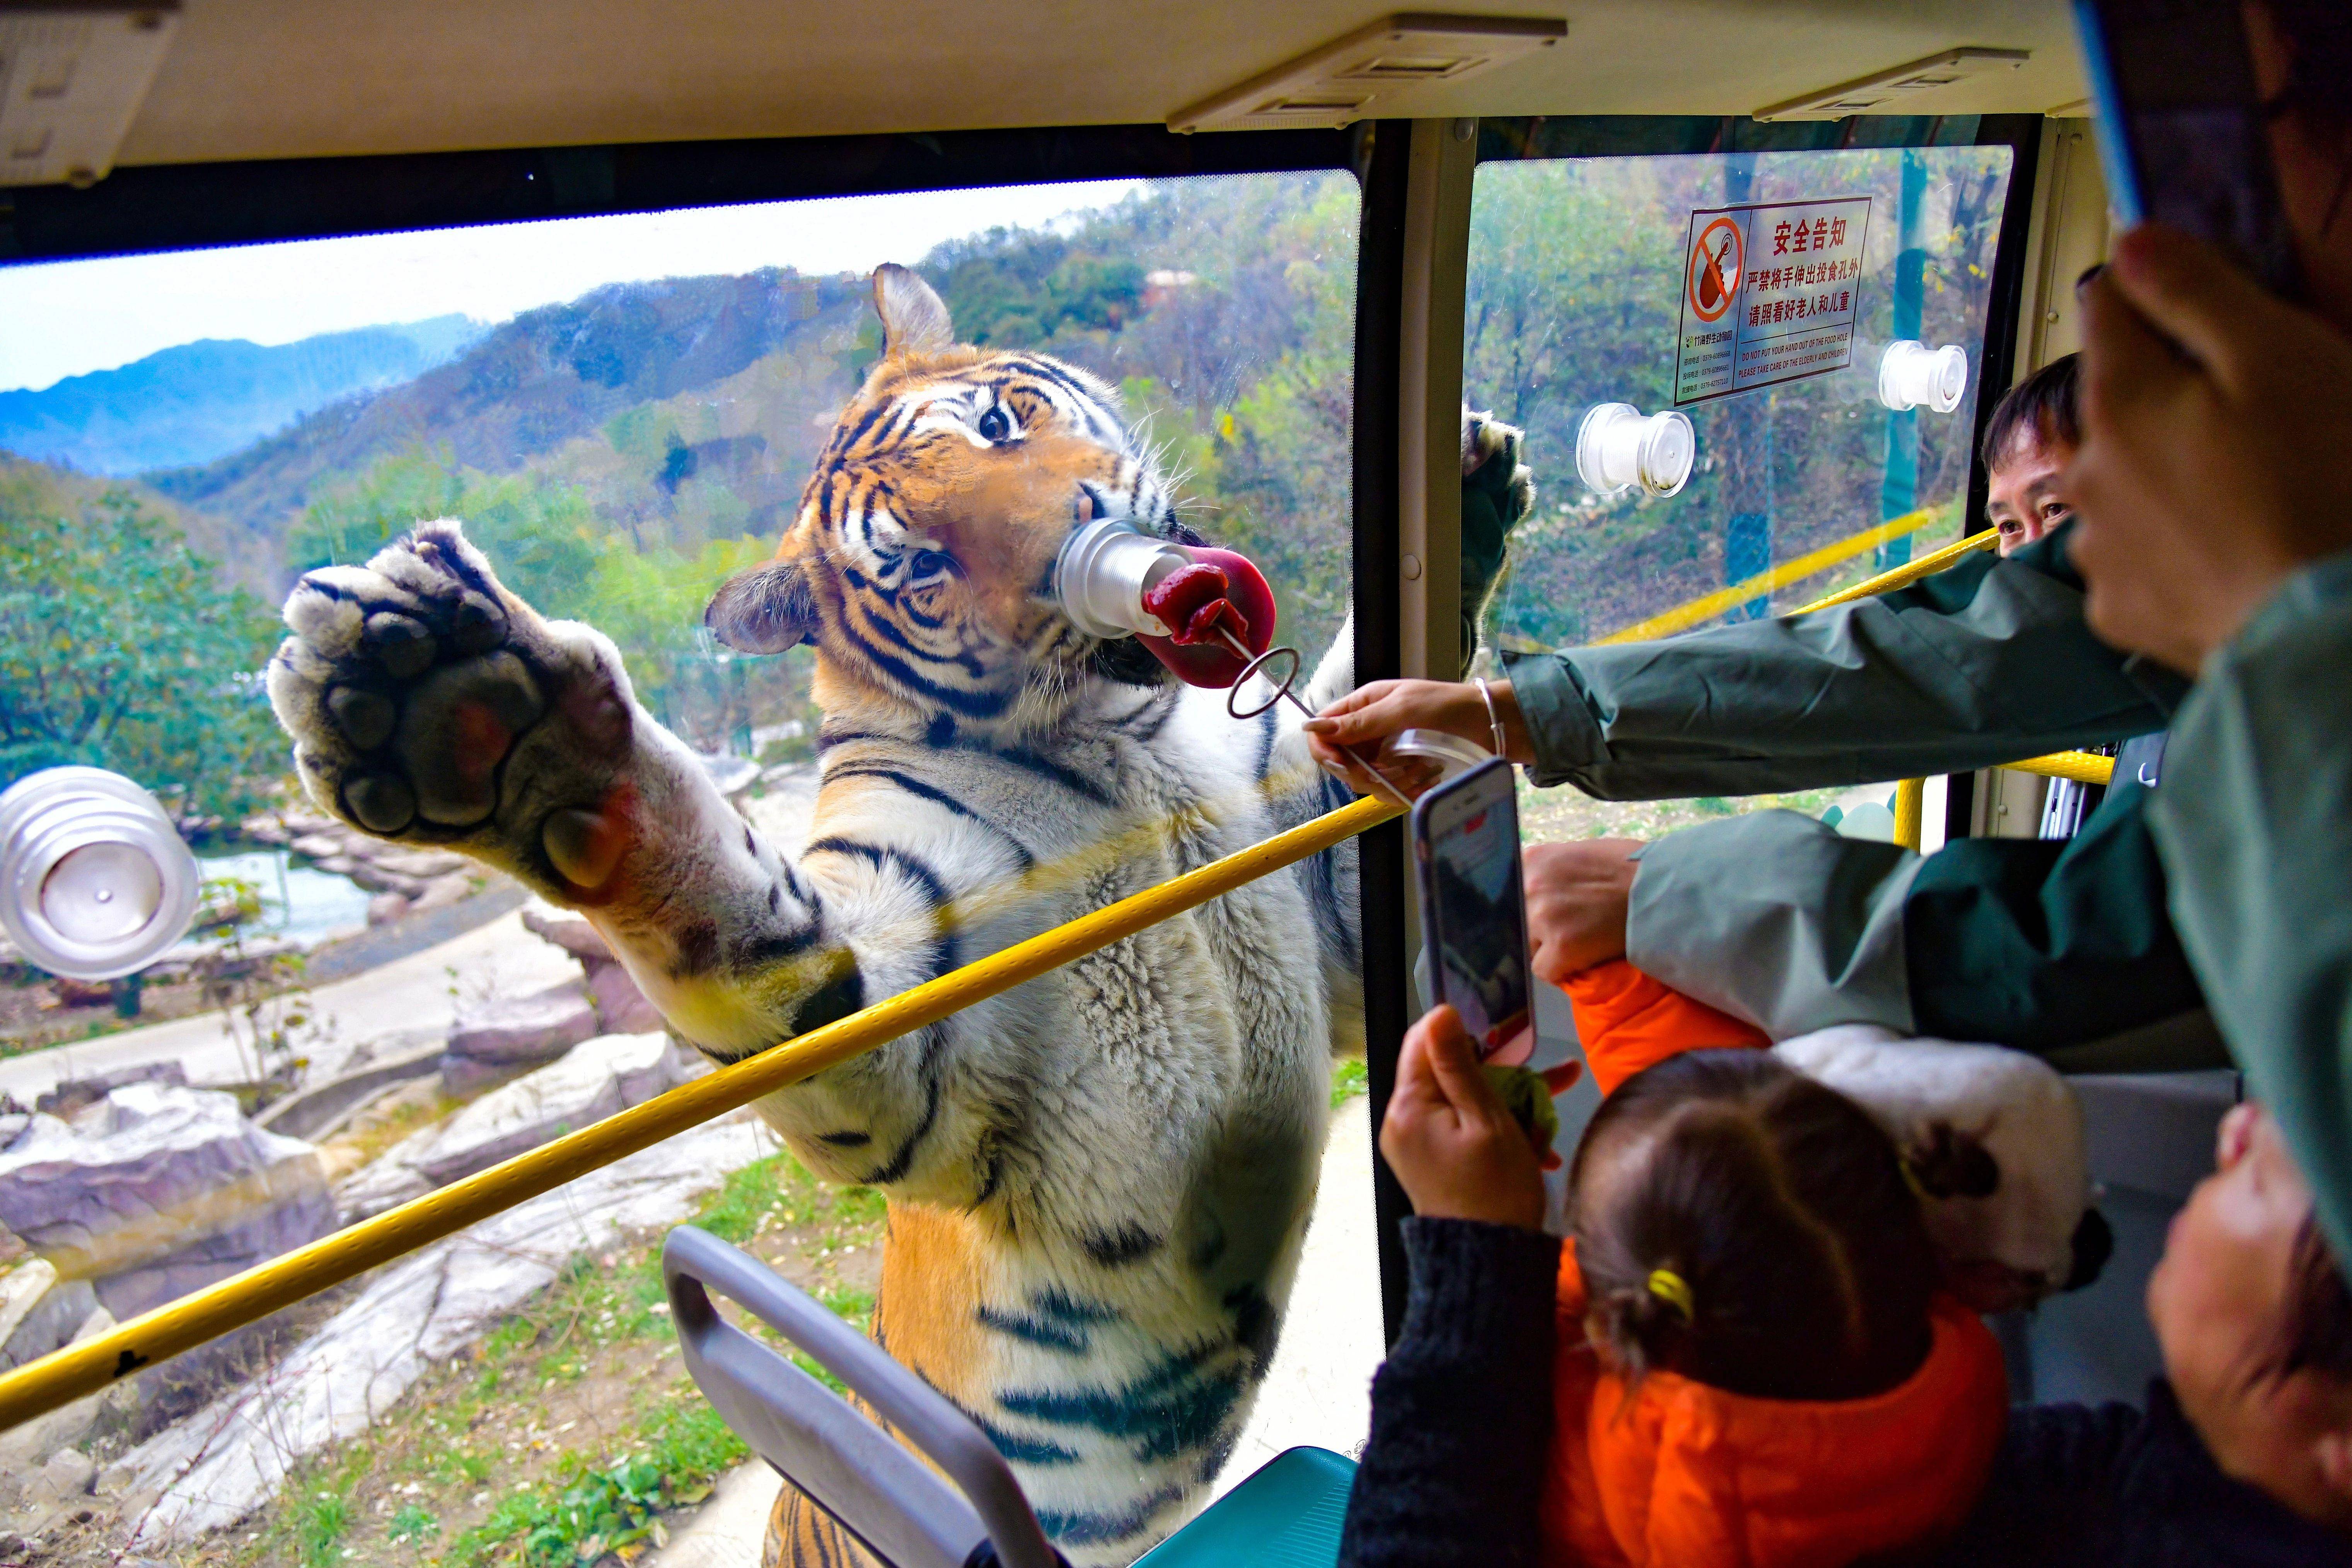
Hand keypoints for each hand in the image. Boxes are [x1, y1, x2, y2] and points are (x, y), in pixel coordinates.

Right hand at [1302, 679, 1531, 798]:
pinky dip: (1402, 791)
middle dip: (1361, 773)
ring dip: (1387, 782)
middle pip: (1340, 762)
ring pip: (1364, 781)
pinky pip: (1387, 791)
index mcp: (1364, 705)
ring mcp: (1384, 753)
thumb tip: (1313, 727)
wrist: (1489, 724)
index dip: (1325, 750)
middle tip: (1388, 774)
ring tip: (1418, 772)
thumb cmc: (1448, 707)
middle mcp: (1369, 731)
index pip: (1323, 730)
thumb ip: (1360, 722)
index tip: (1343, 765)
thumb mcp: (1402, 709)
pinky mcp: (1401, 772)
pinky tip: (1424, 782)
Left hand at [1380, 1006, 1552, 1227]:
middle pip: (1447, 1071)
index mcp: (1408, 1107)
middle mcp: (1403, 1121)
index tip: (1503, 1032)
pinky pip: (1464, 1127)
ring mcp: (1418, 1142)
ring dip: (1508, 1100)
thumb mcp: (1486, 1119)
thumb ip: (1459, 1066)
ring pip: (1463, 1099)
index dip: (1462, 1030)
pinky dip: (1498, 1127)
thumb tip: (1440, 1013)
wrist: (1490, 1261)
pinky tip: (1537, 1141)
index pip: (1423, 1042)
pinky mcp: (1434, 1159)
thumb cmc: (1495, 1192)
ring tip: (1551, 1108)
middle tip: (1544, 1075)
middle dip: (1498, 1071)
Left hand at [1521, 839, 1641, 985]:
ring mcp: (1543, 916)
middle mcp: (1530, 885)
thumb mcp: (1579, 854)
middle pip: (1517, 922)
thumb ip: (1550, 871)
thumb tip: (1533, 888)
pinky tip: (1583, 959)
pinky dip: (1561, 970)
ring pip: (1530, 947)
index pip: (1509, 894)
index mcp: (1533, 859)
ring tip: (1581, 941)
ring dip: (1550, 949)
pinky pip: (1544, 970)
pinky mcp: (1561, 946)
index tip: (1538, 915)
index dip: (1525, 908)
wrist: (1663, 888)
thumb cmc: (1630, 868)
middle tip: (1569, 928)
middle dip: (1538, 928)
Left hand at [2067, 224, 2351, 671]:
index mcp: (2120, 403)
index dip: (2154, 290)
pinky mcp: (2119, 611)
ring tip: (2253, 496)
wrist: (2329, 631)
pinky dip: (2177, 546)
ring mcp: (2098, 549)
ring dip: (2173, 474)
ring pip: (2128, 480)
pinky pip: (2141, 555)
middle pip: (2120, 400)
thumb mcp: (2279, 358)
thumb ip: (2196, 293)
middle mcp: (2088, 473)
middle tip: (2262, 423)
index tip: (2204, 299)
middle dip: (2174, 395)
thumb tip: (2131, 241)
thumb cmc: (2324, 485)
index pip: (2107, 307)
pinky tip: (2232, 552)